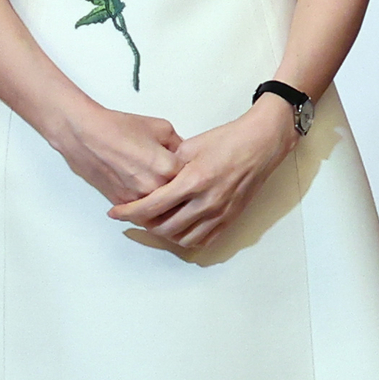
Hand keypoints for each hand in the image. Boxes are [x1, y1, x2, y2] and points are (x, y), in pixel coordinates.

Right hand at [50, 104, 184, 206]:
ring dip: (169, 210)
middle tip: (190, 192)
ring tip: (175, 202)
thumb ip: (179, 145)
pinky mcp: (122, 203)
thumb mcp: (160, 128)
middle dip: (185, 196)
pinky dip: (150, 212)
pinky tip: (155, 204)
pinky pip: (143, 215)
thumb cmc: (117, 128)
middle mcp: (152, 187)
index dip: (195, 176)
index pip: (193, 180)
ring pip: (162, 213)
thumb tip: (187, 157)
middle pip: (180, 201)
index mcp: (166, 167)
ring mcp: (136, 198)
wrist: (85, 135)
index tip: (198, 175)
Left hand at [108, 104, 290, 253]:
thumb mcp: (191, 146)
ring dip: (165, 234)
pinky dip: (187, 238)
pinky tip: (180, 229)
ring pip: (183, 238)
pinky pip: (204, 240)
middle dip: (144, 224)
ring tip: (157, 222)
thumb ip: (169, 166)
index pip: (152, 206)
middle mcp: (206, 201)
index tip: (116, 213)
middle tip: (135, 216)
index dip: (129, 212)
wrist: (262, 143)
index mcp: (193, 181)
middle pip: (164, 227)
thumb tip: (151, 180)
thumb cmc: (229, 140)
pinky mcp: (230, 217)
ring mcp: (220, 212)